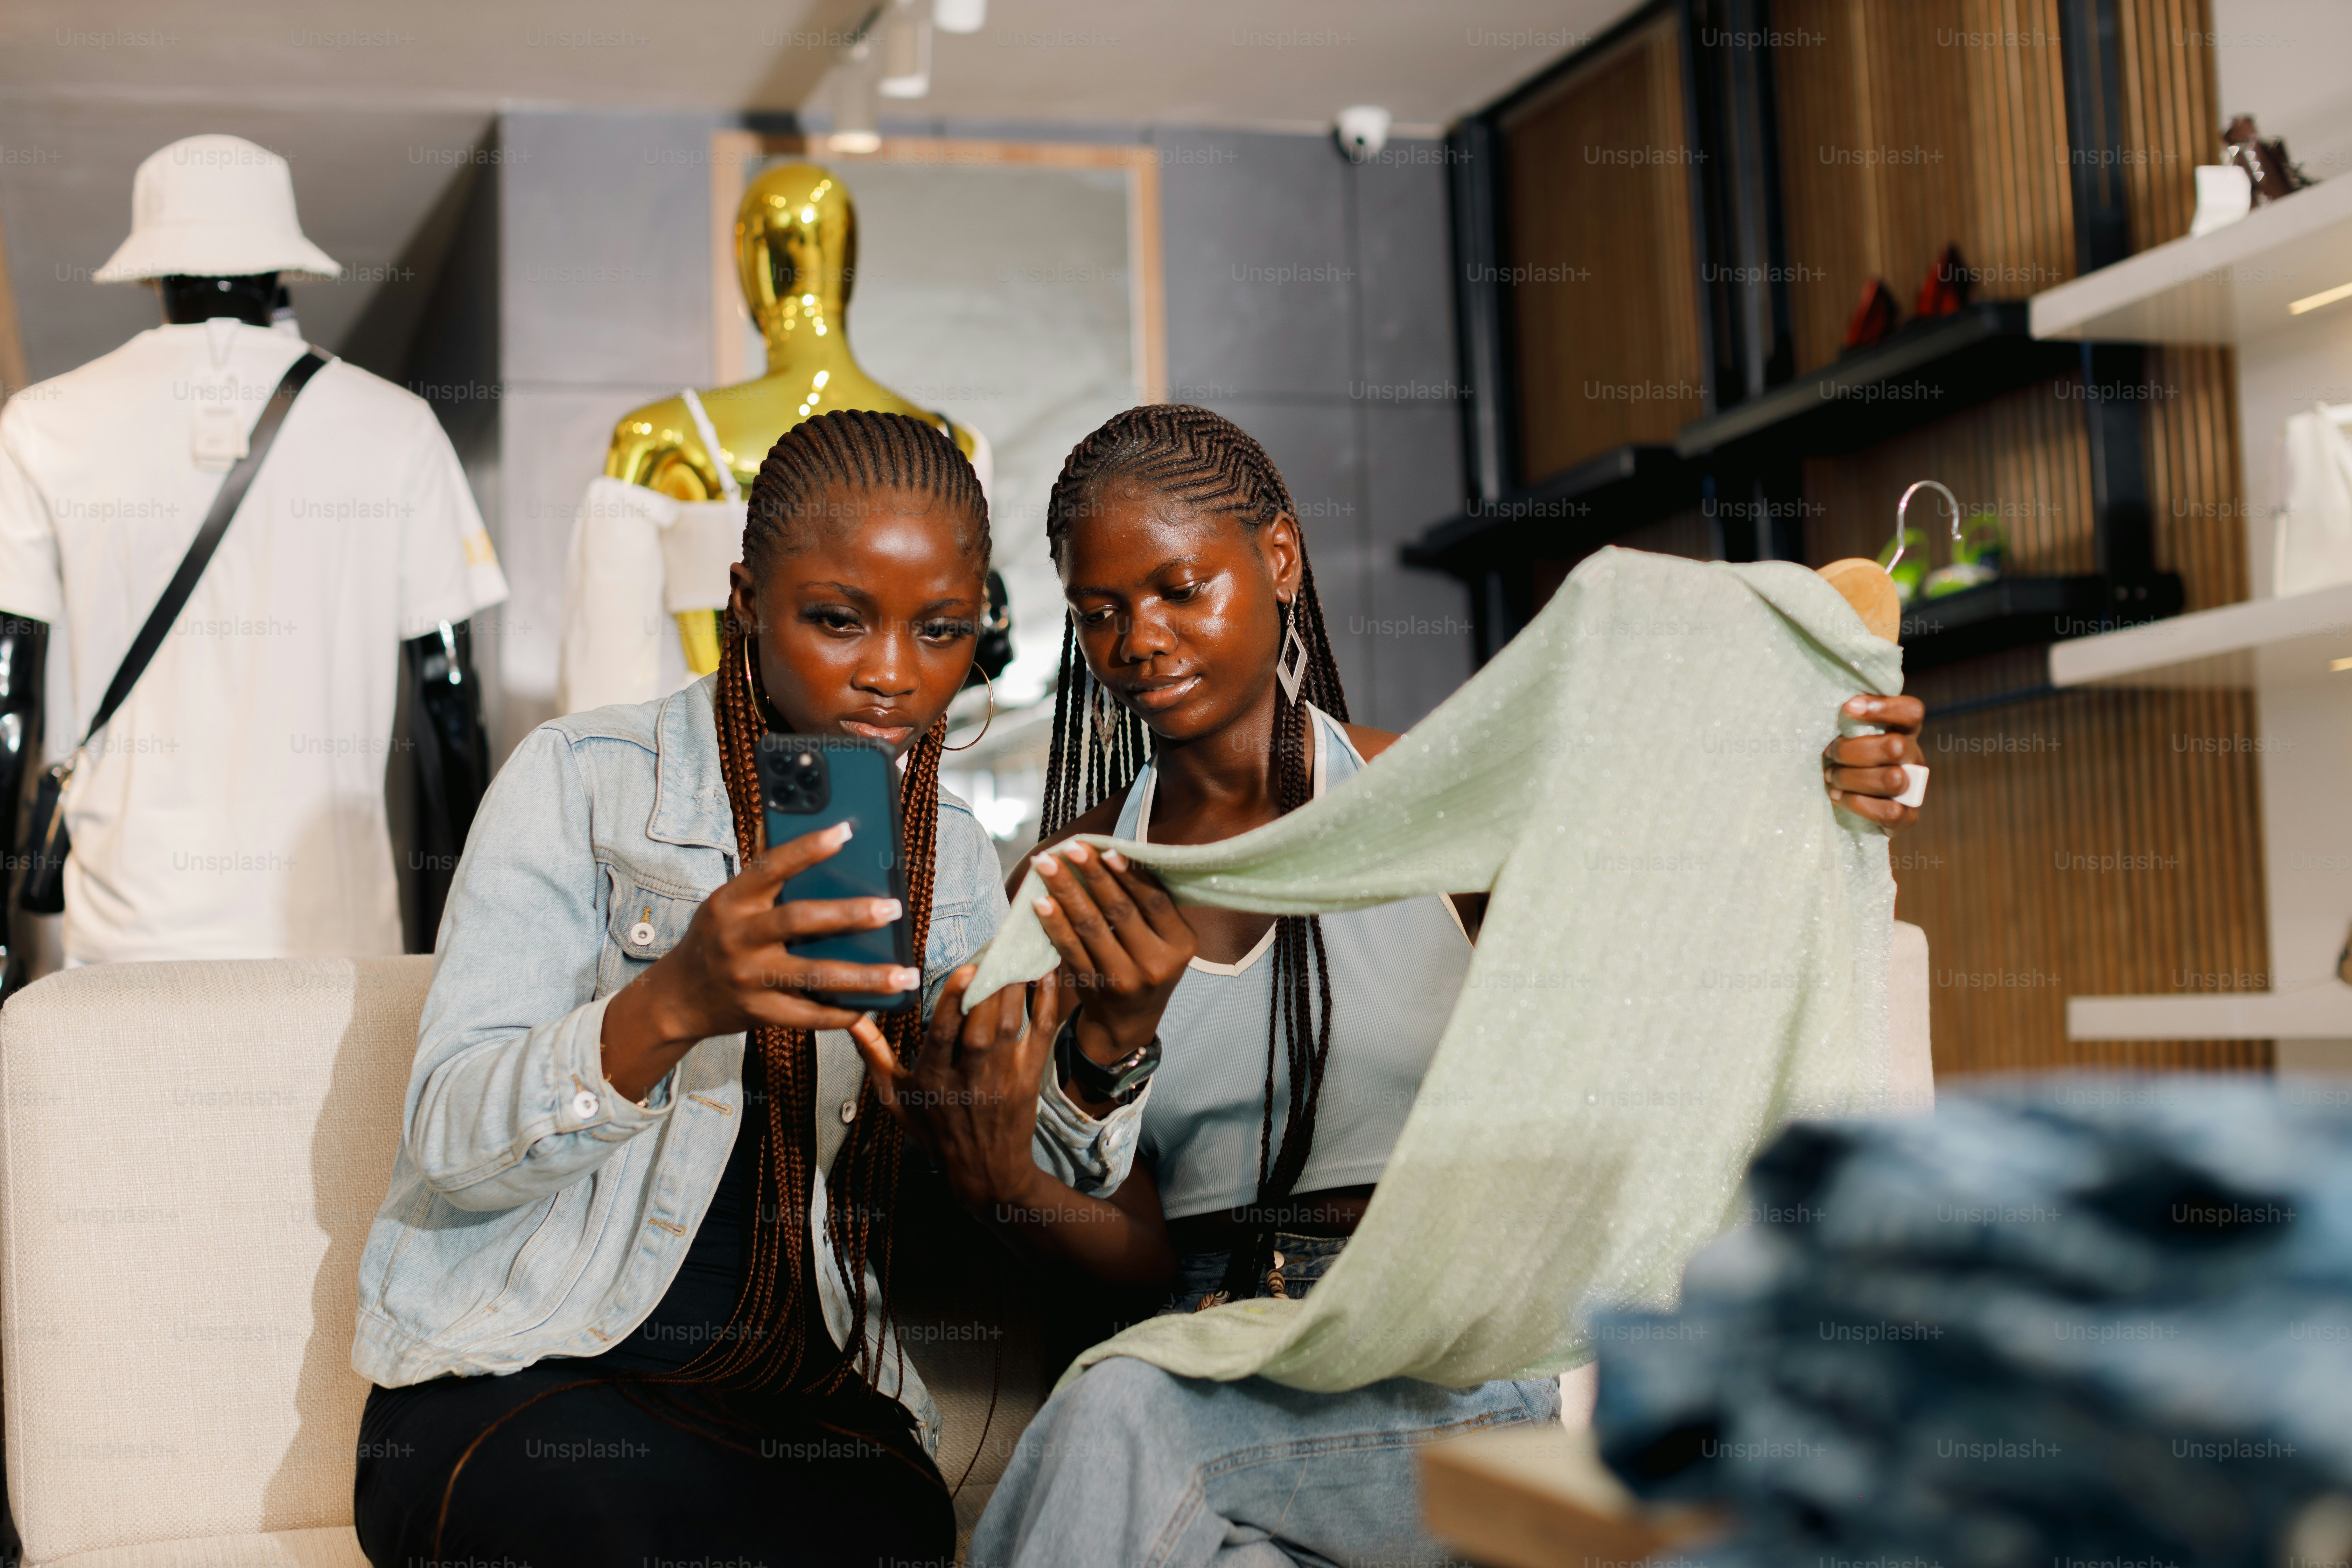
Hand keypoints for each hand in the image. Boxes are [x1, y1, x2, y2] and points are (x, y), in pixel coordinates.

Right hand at [599, 821, 917, 1100]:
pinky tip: (873, 1006)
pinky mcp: (759, 1013)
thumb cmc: (715, 939)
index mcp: (731, 902)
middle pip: (799, 920)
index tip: (845, 830)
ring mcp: (748, 978)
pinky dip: (842, 1013)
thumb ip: (763, 880)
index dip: (806, 848)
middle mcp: (738, 938)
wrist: (678, 998)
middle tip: (893, 909)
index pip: (770, 866)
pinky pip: (809, 1015)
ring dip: (865, 977)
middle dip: (850, 914)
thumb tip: (801, 834)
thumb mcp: (727, 902)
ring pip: (815, 974)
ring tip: (904, 973)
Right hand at [853, 965, 1071, 1209]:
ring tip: (1016, 952)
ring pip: (1010, 1028)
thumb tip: (850, 1017)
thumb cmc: (935, 1130)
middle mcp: (969, 1079)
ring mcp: (1002, 1079)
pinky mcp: (1028, 1080)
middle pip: (981, 1028)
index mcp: (933, 1080)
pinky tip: (1045, 974)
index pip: (943, 1035)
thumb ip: (874, 1056)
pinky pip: (1041, 1036)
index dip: (953, 1001)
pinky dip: (1045, 1005)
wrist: (985, 1173)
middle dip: (989, 988)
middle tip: (995, 948)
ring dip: (1015, 989)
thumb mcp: (895, 1099)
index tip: (964, 968)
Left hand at [1028, 842, 1193, 1064]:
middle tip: (1071, 847)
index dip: (1130, 874)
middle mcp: (1156, 963)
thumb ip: (1150, 905)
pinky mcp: (1095, 986)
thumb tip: (1116, 854)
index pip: (1155, 902)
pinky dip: (1054, 923)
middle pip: (1120, 911)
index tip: (1107, 849)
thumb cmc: (1148, 966)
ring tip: (1048, 864)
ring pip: (1092, 927)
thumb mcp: (1166, 940)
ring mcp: (1124, 978)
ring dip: (1066, 892)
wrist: (1129, 1022)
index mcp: (1180, 944)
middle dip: (1093, 874)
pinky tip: (1040, 902)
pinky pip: (1071, 949)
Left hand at [1824, 694, 1925, 831]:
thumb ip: (1850, 722)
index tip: (1847, 708)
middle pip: (1896, 747)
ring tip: (1830, 777)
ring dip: (1852, 778)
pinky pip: (1890, 811)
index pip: (1911, 712)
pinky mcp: (1907, 818)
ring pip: (1893, 779)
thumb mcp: (1846, 737)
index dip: (1883, 707)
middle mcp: (1914, 758)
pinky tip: (1837, 796)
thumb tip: (1844, 705)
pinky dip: (1857, 803)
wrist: (1846, 809)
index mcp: (1903, 732)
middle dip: (1853, 751)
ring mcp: (1914, 789)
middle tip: (1829, 754)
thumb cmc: (1843, 762)